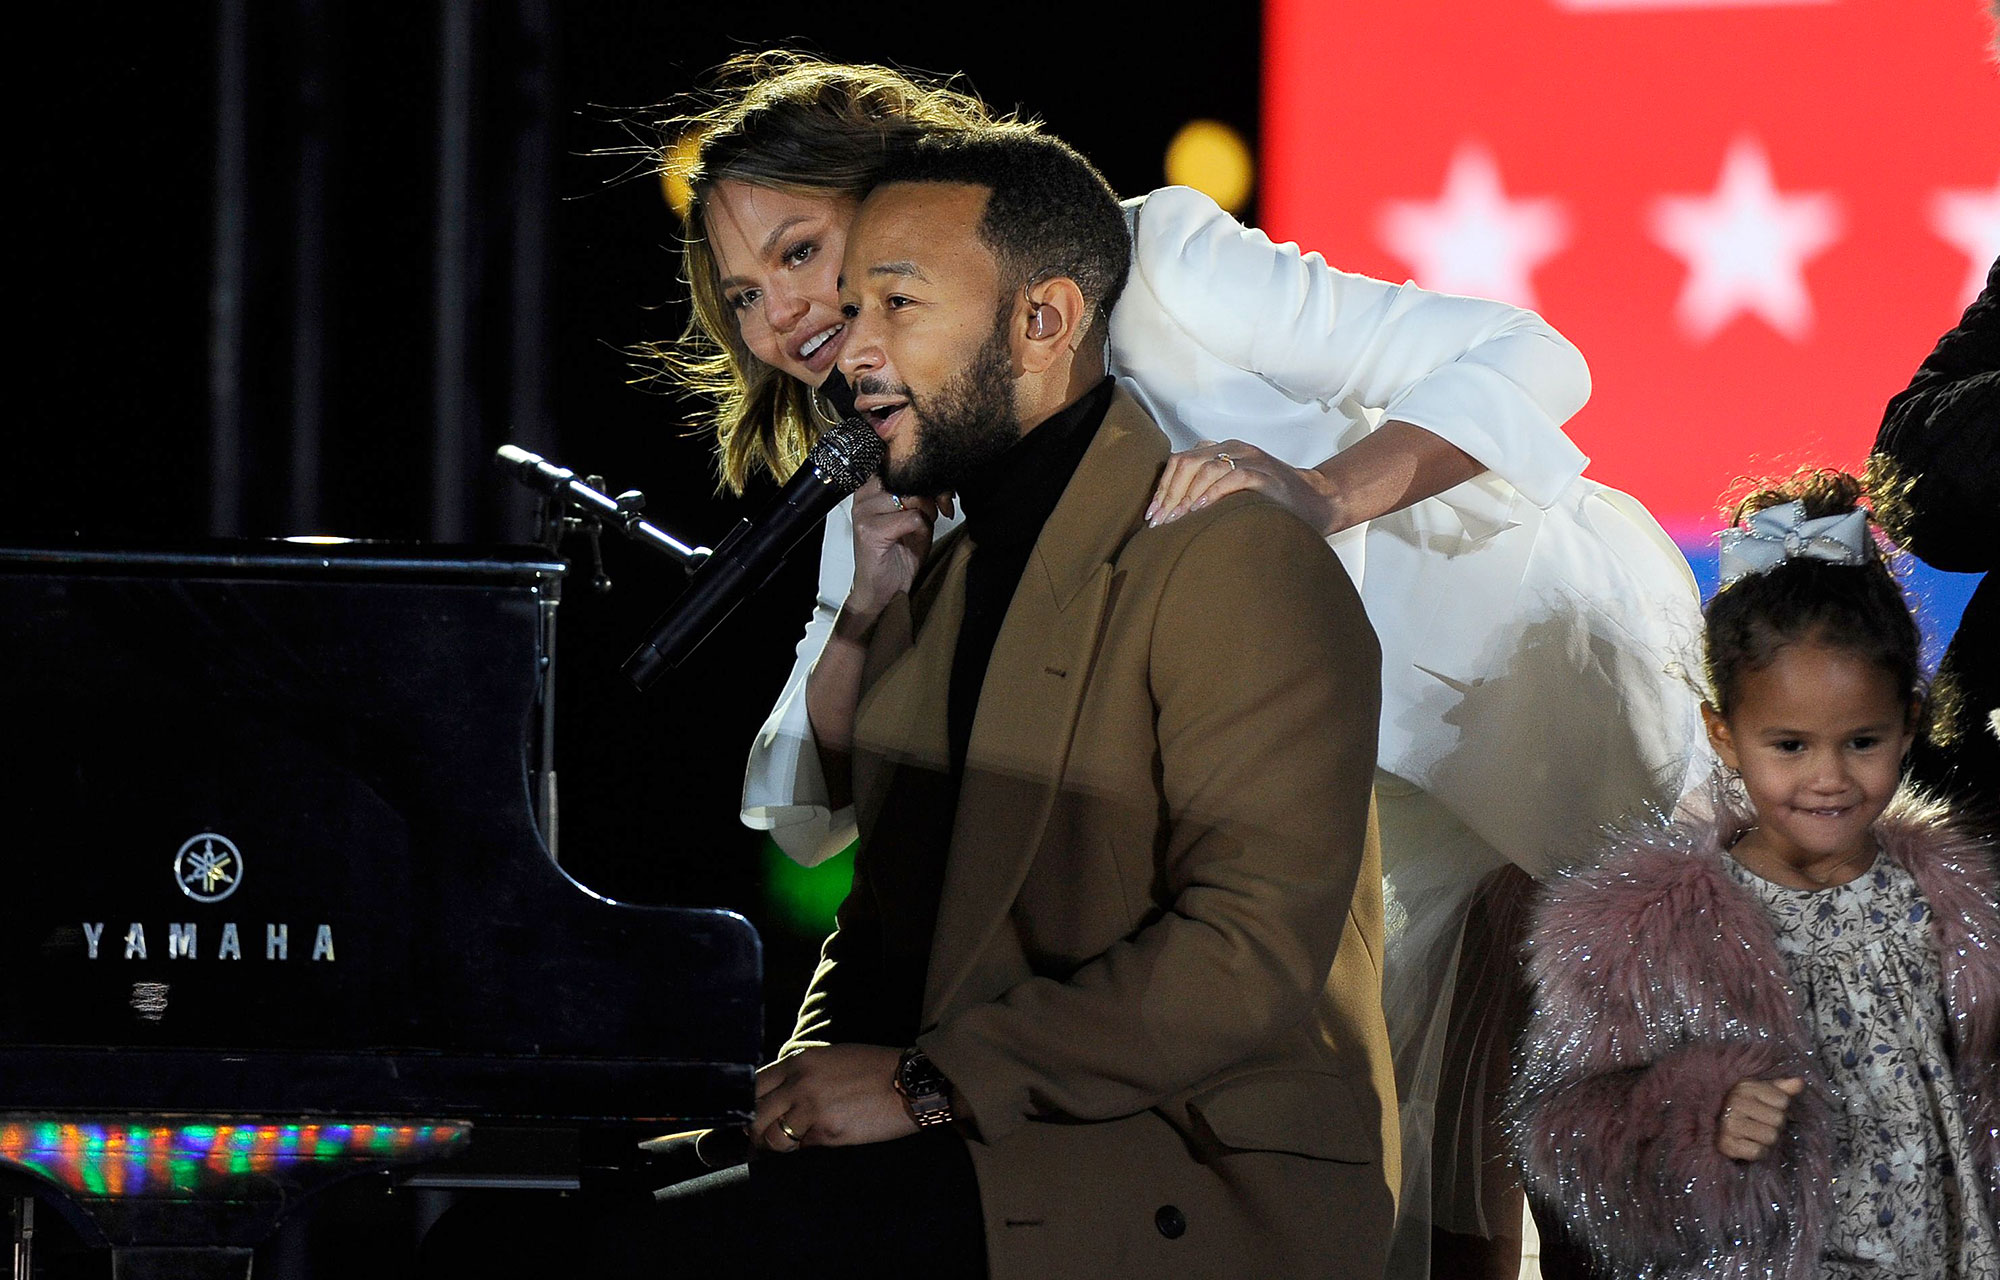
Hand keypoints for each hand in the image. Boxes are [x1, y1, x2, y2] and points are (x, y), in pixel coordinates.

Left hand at [751, 1044, 915, 1152]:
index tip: (751, 1116)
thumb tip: (779, 1098)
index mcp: (800, 1062)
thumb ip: (803, 1075)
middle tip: (762, 1141)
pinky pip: (803, 1148)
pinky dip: (807, 1149)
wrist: (911, 1083)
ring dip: (778, 1146)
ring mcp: (812, 1109)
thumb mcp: (833, 1059)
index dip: (748, 1105)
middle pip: (755, 1115)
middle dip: (755, 1131)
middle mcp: (800, 1083)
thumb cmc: (875, 1069)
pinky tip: (822, 1142)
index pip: (754, 1085)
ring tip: (792, 1145)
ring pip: (773, 1138)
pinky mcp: (828, 1133)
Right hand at [842, 479, 951, 624]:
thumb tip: (940, 480)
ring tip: (922, 527)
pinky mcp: (870, 530)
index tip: (936, 491)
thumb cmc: (897, 553)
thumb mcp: (913, 517)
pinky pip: (911, 517)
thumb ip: (920, 496)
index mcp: (870, 488)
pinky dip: (922, 529)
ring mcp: (864, 512)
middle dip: (931, 494)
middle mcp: (863, 496)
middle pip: (908, 478)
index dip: (922, 475)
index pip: (897, 463)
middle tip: (938, 511)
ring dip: (927, 513)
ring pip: (912, 497)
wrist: (883, 590)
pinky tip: (915, 538)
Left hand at [1145, 439, 1339, 535]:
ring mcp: (1251, 459)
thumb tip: (1171, 513)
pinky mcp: (1265, 474)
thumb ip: (1209, 488)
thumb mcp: (1235, 489)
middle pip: (1187, 462)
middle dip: (1169, 493)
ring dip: (1186, 496)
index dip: (1162, 487)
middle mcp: (1234, 449)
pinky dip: (1213, 493)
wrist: (1318, 501)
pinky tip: (1201, 510)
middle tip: (1160, 522)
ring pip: (1206, 467)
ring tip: (1176, 520)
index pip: (1180, 460)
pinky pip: (1233, 477)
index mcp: (1223, 450)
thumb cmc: (1272, 501)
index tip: (1152, 515)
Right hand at [1715, 1076, 1803, 1160]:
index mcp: (1744, 1087)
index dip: (1779, 1107)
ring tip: (1755, 1134)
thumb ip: (1781, 1088)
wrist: (1711, 1125)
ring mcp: (1729, 1124)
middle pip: (1778, 1120)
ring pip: (1771, 1137)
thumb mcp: (1758, 1092)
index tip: (1766, 1108)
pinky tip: (1748, 1144)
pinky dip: (1757, 1151)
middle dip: (1774, 1125)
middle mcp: (1735, 1103)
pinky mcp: (1727, 1144)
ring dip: (1767, 1140)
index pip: (1783, 1101)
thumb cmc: (1741, 1107)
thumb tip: (1800, 1082)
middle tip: (1761, 1124)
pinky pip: (1758, 1152)